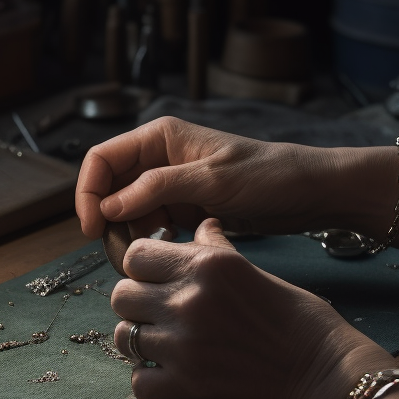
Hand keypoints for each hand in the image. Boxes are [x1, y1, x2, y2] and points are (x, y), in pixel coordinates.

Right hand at [76, 116, 348, 239]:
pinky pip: (151, 226)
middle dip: (108, 222)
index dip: (88, 193)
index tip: (92, 228)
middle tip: (122, 256)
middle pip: (109, 189)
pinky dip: (151, 242)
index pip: (101, 159)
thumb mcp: (212, 180)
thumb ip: (157, 188)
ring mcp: (171, 185)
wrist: (310, 193)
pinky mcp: (185, 208)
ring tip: (146, 261)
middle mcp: (160, 158)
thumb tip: (109, 206)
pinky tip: (167, 255)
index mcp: (160, 137)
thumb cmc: (269, 175)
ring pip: (127, 212)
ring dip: (129, 237)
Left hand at [109, 218, 394, 398]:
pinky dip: (150, 382)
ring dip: (141, 342)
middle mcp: (188, 299)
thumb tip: (201, 226)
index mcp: (207, 265)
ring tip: (166, 346)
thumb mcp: (257, 271)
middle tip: (159, 315)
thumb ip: (216, 251)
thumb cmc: (301, 320)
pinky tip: (172, 377)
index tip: (157, 280)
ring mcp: (183, 345)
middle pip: (121, 295)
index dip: (142, 268)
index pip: (135, 254)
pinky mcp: (186, 387)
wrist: (327, 375)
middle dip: (137, 304)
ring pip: (124, 337)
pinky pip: (138, 382)